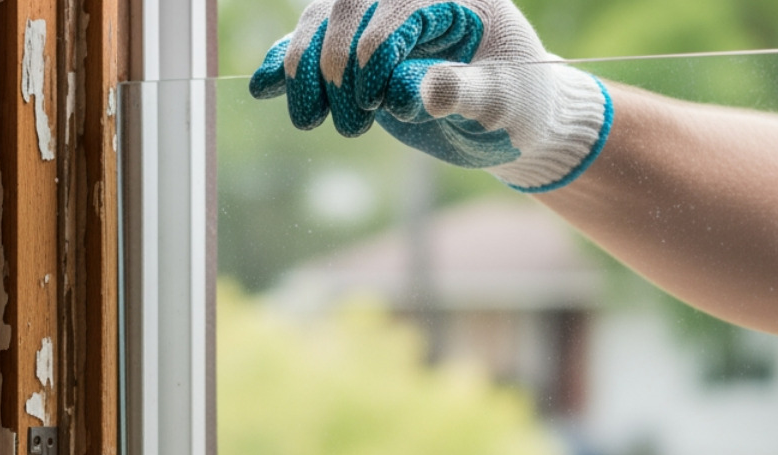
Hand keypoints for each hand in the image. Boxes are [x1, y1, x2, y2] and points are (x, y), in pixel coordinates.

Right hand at [248, 0, 612, 192]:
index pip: (402, 2)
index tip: (372, 93)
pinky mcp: (358, 47)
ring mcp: (381, 19)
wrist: (507, 119)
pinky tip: (262, 85)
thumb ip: (467, 94)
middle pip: (352, 3)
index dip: (379, 43)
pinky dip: (287, 63)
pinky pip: (314, 44)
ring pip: (325, 21)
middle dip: (334, 55)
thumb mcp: (503, 103)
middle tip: (339, 110)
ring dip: (305, 66)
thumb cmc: (516, 106)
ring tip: (307, 118)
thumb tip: (424, 93)